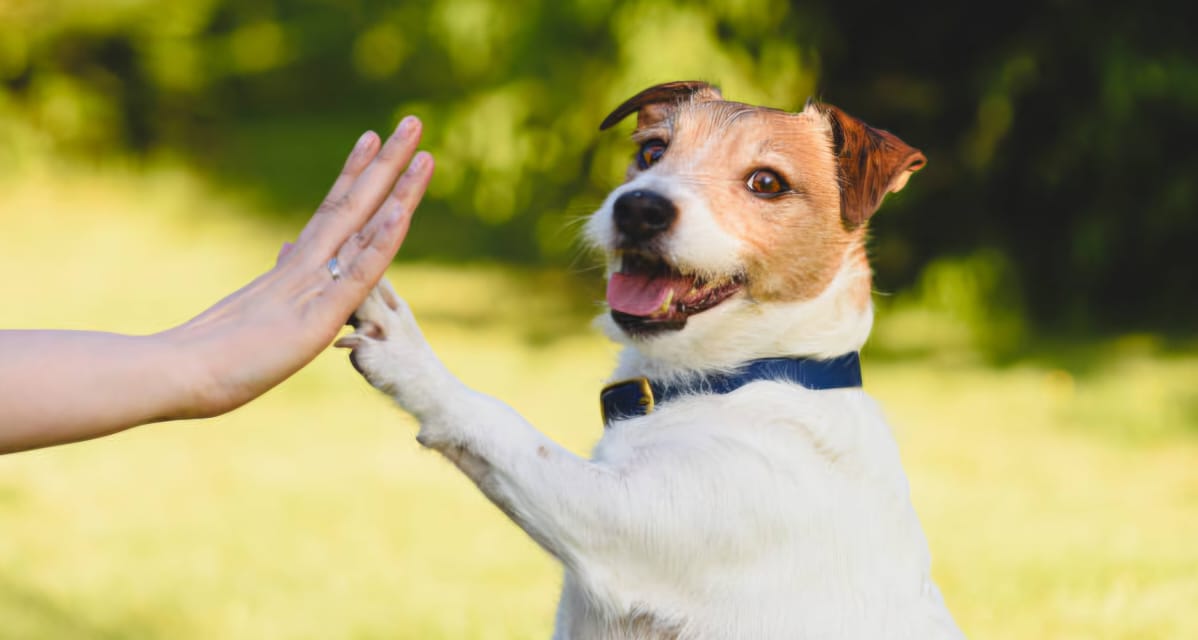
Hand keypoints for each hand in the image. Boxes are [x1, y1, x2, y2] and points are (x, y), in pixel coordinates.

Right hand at [168, 116, 434, 417]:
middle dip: (387, 163)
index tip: (374, 139)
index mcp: (293, 270)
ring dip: (396, 184)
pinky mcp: (318, 315)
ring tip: (418, 138)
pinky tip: (403, 209)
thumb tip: (287, 249)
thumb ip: (278, 282)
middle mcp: (305, 267)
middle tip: (413, 121)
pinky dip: (381, 242)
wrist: (174, 375)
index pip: (334, 214)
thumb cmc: (205, 360)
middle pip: (355, 204)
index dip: (357, 177)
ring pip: (363, 224)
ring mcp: (312, 287)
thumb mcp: (255, 314)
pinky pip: (358, 273)